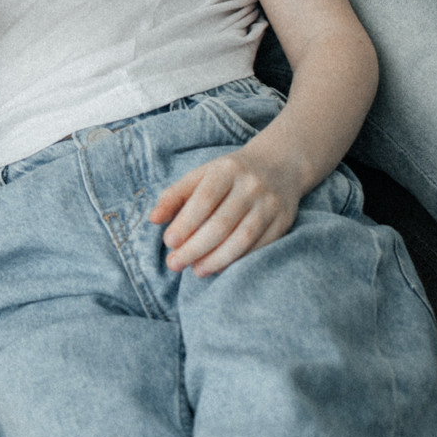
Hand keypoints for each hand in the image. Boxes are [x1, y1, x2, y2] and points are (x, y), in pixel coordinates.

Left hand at [149, 142, 300, 276]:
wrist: (279, 164)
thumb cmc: (230, 174)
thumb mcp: (201, 174)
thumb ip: (175, 195)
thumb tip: (153, 219)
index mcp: (226, 170)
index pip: (204, 199)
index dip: (186, 222)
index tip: (169, 242)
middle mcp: (251, 186)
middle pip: (221, 223)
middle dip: (195, 248)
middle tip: (175, 264)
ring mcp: (270, 204)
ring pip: (243, 238)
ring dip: (217, 259)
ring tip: (197, 271)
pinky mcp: (284, 221)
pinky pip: (261, 246)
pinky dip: (239, 260)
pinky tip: (221, 268)